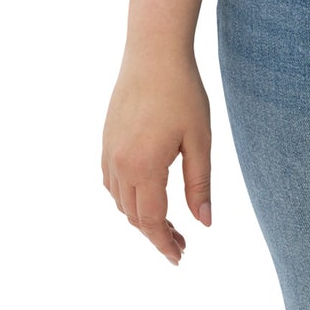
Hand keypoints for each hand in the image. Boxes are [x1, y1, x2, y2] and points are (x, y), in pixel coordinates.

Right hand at [101, 50, 212, 265]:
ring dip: (139, 216)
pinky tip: (144, 193)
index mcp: (144, 167)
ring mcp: (108, 151)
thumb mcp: (199, 138)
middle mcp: (119, 164)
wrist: (153, 53)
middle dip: (155, 233)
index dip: (164, 242)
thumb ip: (200, 184)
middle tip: (181, 242)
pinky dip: (125, 196)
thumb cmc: (182, 92)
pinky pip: (110, 182)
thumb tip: (203, 223)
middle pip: (133, 215)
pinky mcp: (106, 139)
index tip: (179, 257)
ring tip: (166, 221)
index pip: (151, 221)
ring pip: (119, 201)